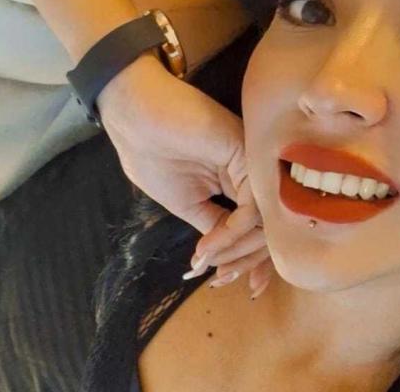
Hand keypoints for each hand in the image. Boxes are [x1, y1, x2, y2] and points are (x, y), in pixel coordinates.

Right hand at [98, 53, 272, 297]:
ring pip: (263, 219)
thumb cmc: (150, 154)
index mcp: (235, 182)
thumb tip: (220, 253)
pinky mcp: (246, 154)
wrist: (134, 115)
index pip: (254, 224)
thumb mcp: (184, 201)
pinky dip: (232, 232)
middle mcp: (248, 174)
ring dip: (236, 251)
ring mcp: (250, 163)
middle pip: (265, 225)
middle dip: (245, 261)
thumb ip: (211, 222)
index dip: (248, 257)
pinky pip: (252, 204)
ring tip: (211, 265)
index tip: (233, 284)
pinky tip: (208, 246)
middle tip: (223, 282)